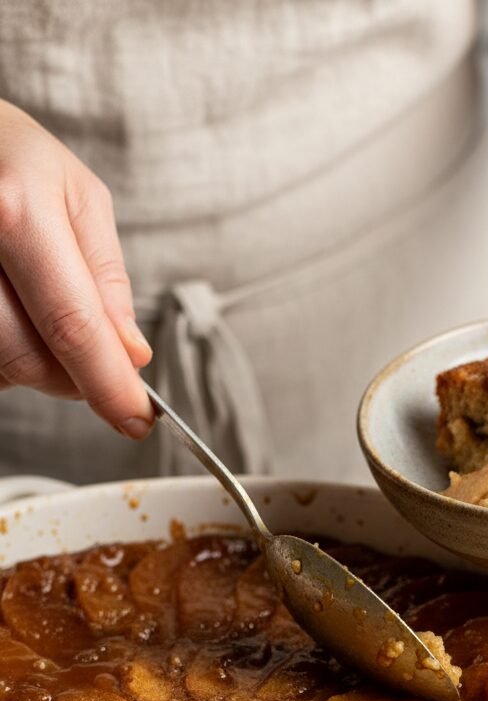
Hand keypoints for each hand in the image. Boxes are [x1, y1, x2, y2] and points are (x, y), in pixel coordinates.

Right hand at [0, 101, 152, 434]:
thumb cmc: (11, 156)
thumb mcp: (78, 196)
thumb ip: (107, 279)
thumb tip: (132, 354)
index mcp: (14, 212)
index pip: (72, 326)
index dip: (108, 385)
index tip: (137, 418)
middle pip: (28, 359)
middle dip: (75, 379)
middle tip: (98, 362)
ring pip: (1, 367)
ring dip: (38, 366)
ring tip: (43, 314)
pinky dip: (8, 352)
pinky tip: (15, 315)